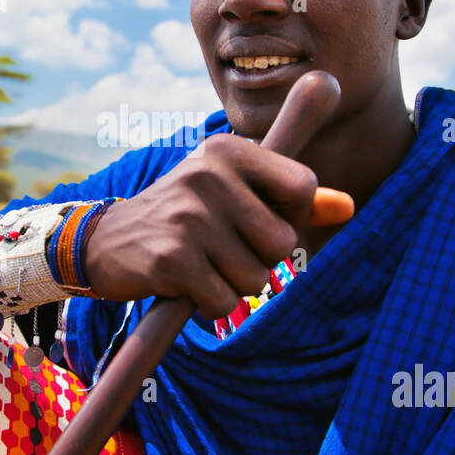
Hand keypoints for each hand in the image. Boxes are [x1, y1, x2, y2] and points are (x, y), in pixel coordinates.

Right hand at [82, 134, 316, 318]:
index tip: (259, 220)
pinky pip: (223, 302)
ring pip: (256, 278)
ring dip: (233, 285)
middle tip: (224, 249)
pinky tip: (185, 284)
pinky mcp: (171, 259)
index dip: (291, 216)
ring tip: (203, 265)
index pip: (303, 186)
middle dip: (261, 260)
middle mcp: (208, 175)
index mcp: (228, 149)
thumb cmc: (183, 216)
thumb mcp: (232, 192)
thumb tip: (349, 207)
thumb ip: (291, 198)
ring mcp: (189, 217)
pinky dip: (209, 304)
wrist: (105, 241)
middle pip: (283, 242)